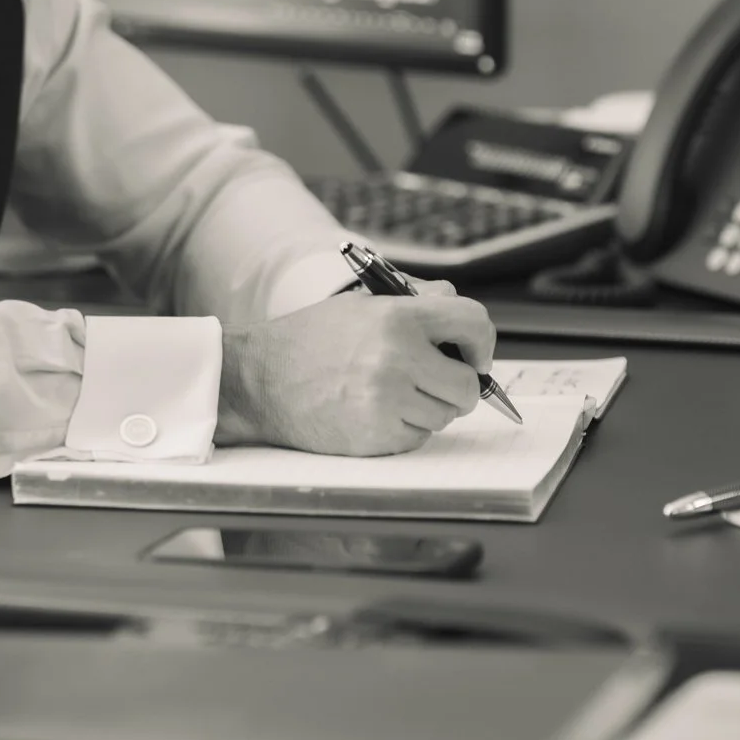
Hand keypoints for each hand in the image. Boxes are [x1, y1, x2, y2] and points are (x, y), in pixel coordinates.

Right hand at [215, 288, 495, 455]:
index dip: (481, 344)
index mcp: (398, 317)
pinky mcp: (376, 436)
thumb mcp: (363, 303)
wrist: (259, 381)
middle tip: (432, 380)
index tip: (472, 355)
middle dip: (457, 385)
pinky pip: (418, 438)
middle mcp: (397, 358)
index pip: (475, 324)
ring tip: (390, 392)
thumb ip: (417, 302)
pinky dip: (405, 429)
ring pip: (445, 416)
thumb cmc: (310, 340)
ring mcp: (388, 401)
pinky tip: (374, 411)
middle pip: (468, 385)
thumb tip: (461, 316)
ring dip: (428, 408)